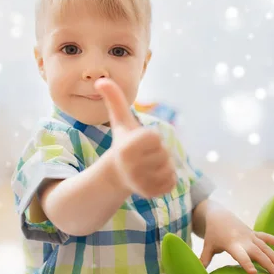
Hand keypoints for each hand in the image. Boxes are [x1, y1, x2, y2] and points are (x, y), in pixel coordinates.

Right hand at [96, 78, 176, 198]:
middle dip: (158, 154)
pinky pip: (172, 183)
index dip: (151, 139)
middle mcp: (132, 166)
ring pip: (170, 169)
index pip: (155, 137)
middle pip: (165, 153)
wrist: (116, 174)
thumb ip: (114, 99)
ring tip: (147, 168)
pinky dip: (167, 180)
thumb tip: (101, 79)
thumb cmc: (123, 143)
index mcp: (127, 147)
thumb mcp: (120, 122)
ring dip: (163, 167)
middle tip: (143, 157)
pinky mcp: (151, 194)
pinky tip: (152, 178)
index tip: (140, 143)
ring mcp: (141, 183)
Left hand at [199, 204, 273, 273]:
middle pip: (257, 253)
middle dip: (267, 263)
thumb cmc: (213, 234)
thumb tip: (197, 271)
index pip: (240, 255)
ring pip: (265, 246)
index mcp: (231, 244)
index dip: (246, 264)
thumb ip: (204, 259)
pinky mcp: (254, 233)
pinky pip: (266, 236)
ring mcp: (250, 235)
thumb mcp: (208, 246)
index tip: (254, 273)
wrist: (219, 215)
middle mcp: (243, 239)